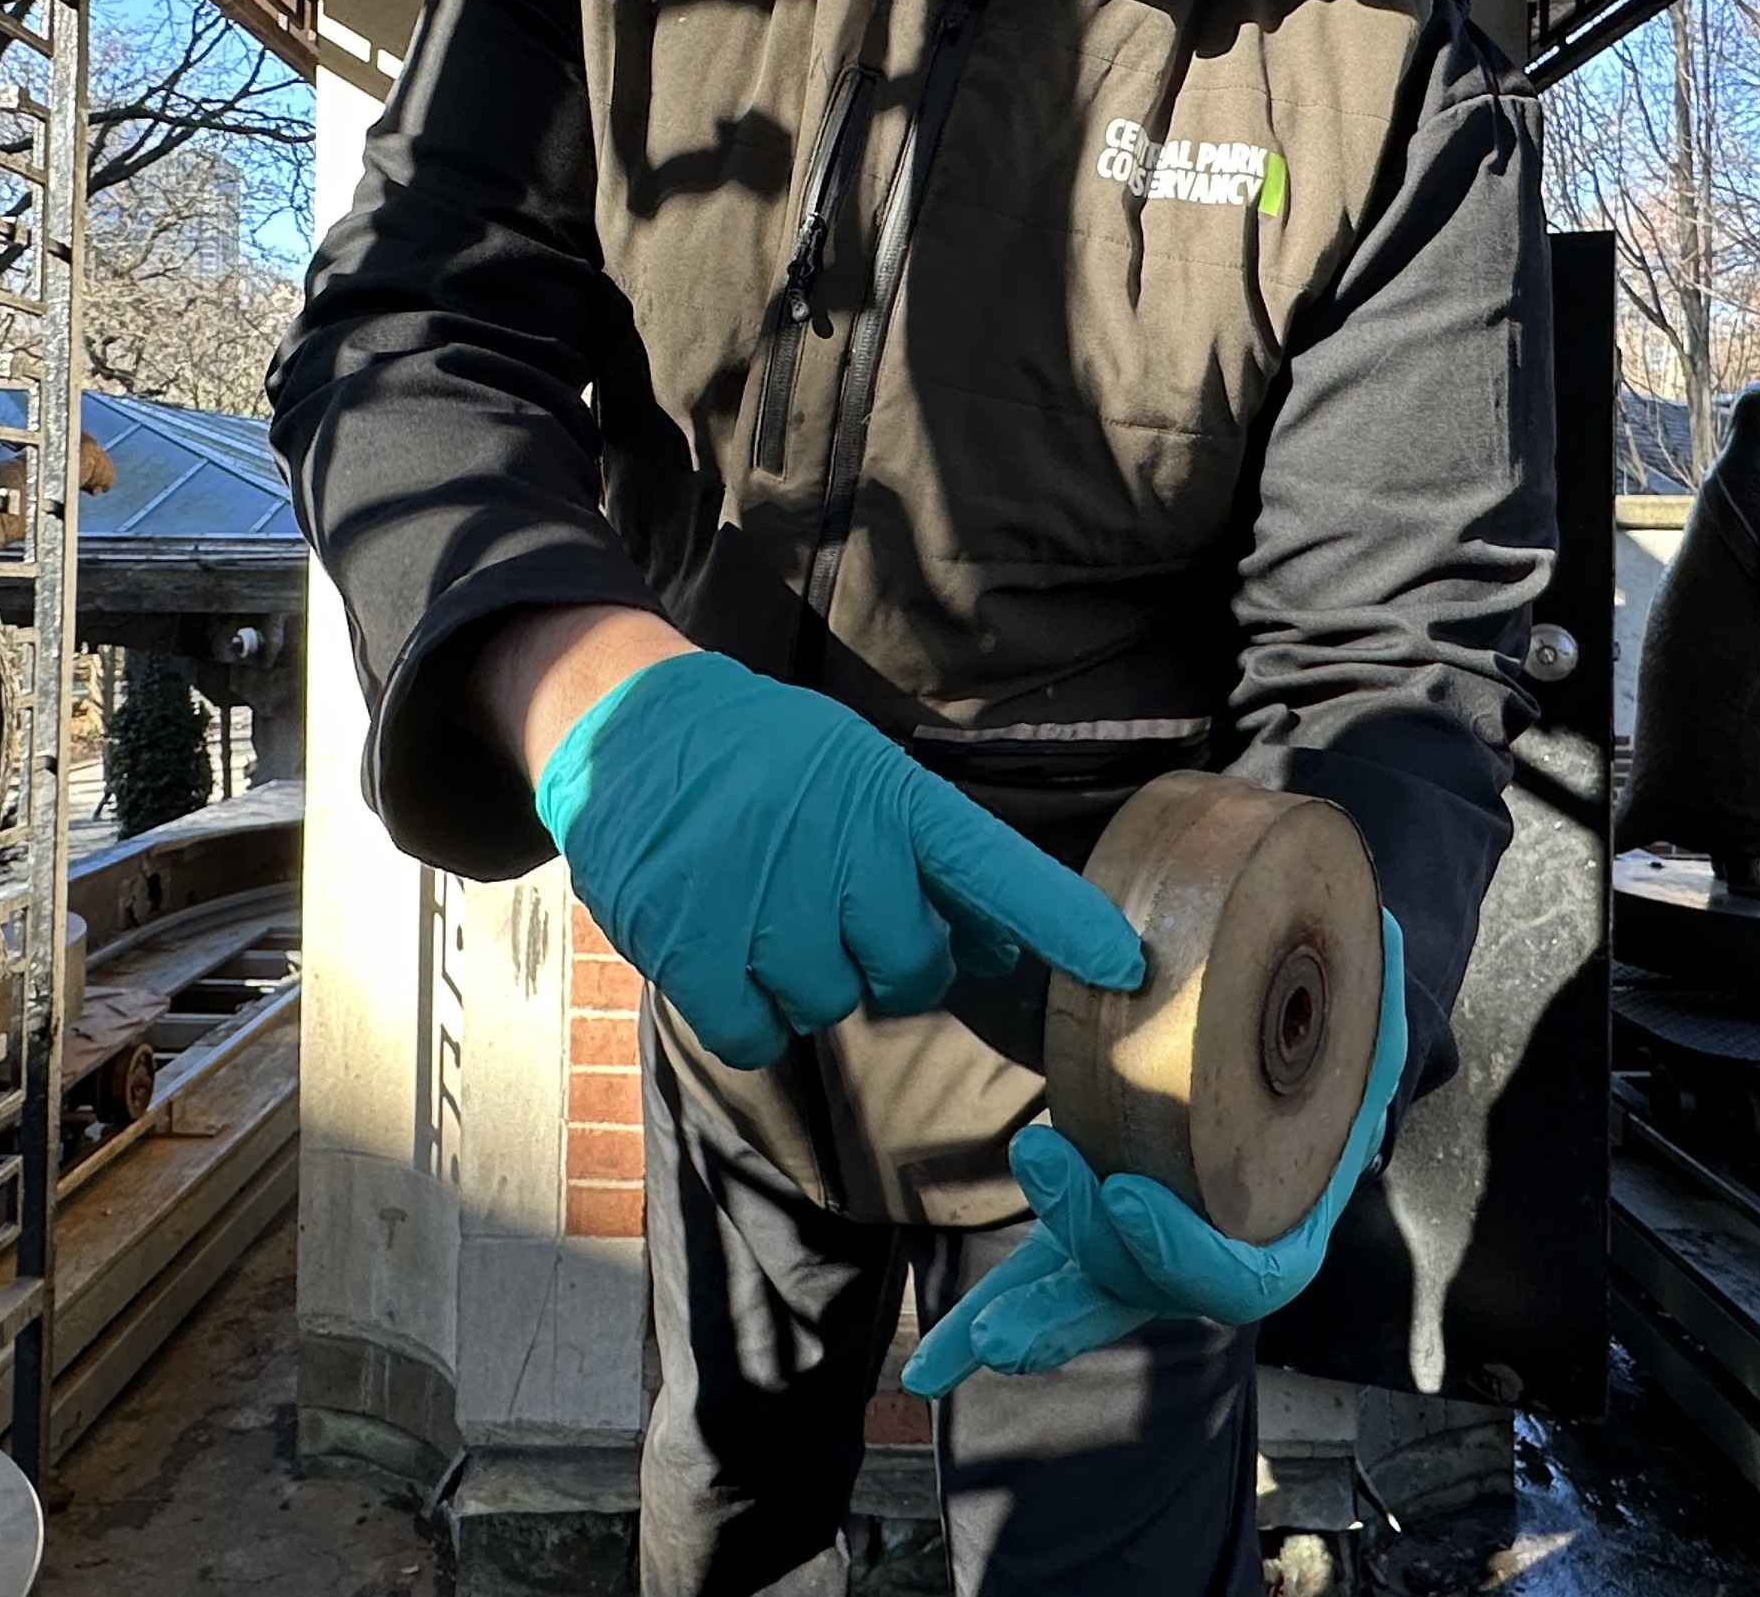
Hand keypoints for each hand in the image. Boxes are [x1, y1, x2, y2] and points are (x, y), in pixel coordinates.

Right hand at [530, 649, 1146, 1069]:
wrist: (634, 724)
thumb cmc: (765, 762)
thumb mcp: (857, 780)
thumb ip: (929, 866)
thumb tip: (999, 953)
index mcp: (889, 797)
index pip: (995, 867)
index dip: (1062, 922)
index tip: (1125, 968)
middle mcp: (839, 845)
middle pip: (910, 970)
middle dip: (884, 961)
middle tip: (834, 913)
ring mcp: (766, 898)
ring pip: (830, 1005)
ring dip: (805, 982)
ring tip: (763, 911)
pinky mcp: (695, 946)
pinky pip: (758, 1035)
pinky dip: (749, 1016)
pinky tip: (726, 956)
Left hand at [901, 911, 1407, 1395]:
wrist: (1295, 1106)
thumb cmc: (1321, 1080)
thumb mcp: (1361, 1053)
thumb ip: (1373, 1002)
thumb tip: (1383, 929)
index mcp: (1279, 1237)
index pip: (1238, 1279)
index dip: (1184, 1252)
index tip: (1132, 1198)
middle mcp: (1208, 1261)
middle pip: (1143, 1289)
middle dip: (1085, 1257)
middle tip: (1039, 1171)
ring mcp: (1146, 1260)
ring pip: (1088, 1297)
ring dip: (1026, 1313)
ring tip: (979, 1337)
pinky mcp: (1097, 1238)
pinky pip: (1045, 1287)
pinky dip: (991, 1325)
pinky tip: (934, 1368)